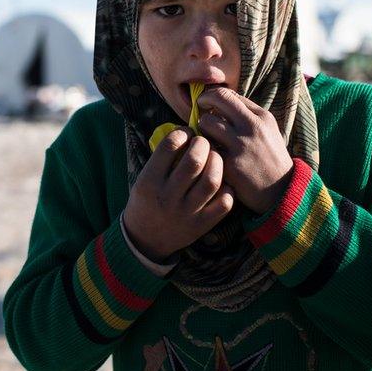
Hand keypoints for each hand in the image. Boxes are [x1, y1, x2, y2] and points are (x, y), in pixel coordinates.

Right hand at [122, 127, 234, 262]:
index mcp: (149, 182)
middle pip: (195, 161)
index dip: (182, 133)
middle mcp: (168, 197)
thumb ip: (162, 159)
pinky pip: (224, 203)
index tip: (186, 132)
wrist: (145, 239)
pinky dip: (227, 188)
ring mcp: (187, 212)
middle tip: (203, 142)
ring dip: (217, 162)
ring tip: (214, 156)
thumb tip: (186, 132)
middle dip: (203, 144)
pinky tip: (222, 181)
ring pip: (212, 180)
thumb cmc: (146, 201)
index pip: (169, 147)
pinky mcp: (202, 225)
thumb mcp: (144, 178)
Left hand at [196, 87, 293, 212]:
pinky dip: (204, 149)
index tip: (207, 104)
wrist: (281, 191)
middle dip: (203, 103)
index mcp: (261, 117)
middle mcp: (252, 127)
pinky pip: (207, 147)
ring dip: (201, 128)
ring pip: (206, 122)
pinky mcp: (230, 164)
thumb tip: (220, 100)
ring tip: (206, 136)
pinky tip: (208, 154)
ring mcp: (241, 145)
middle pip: (217, 99)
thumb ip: (247, 115)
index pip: (229, 93)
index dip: (213, 96)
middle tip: (199, 112)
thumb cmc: (269, 159)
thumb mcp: (267, 131)